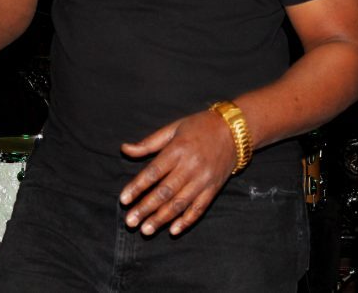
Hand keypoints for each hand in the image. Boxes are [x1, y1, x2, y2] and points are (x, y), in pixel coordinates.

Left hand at [119, 110, 237, 236]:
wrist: (234, 130)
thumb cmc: (200, 126)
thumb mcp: (173, 128)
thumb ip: (148, 143)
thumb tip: (124, 149)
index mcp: (178, 149)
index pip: (153, 172)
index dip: (137, 187)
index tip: (123, 200)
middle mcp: (190, 166)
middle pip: (165, 191)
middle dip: (145, 208)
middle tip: (130, 221)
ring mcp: (203, 179)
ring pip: (180, 203)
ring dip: (161, 219)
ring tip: (146, 230)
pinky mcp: (214, 188)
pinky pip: (199, 208)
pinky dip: (186, 220)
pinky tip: (173, 230)